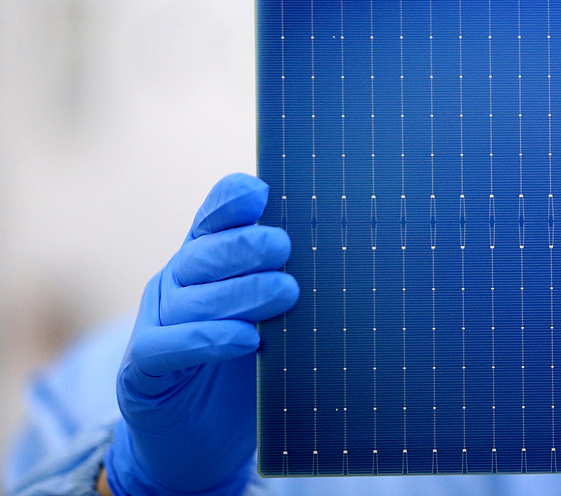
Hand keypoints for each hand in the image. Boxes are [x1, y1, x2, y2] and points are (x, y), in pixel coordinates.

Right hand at [104, 173, 297, 494]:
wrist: (199, 442)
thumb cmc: (244, 369)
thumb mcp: (270, 320)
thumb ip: (285, 284)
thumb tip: (343, 256)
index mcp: (204, 262)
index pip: (210, 220)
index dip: (229, 203)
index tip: (260, 194)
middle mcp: (175, 284)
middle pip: (203, 253)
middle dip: (245, 245)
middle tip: (285, 248)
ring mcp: (155, 324)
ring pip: (190, 297)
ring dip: (240, 291)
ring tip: (285, 293)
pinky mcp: (142, 370)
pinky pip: (168, 346)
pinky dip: (208, 340)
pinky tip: (246, 340)